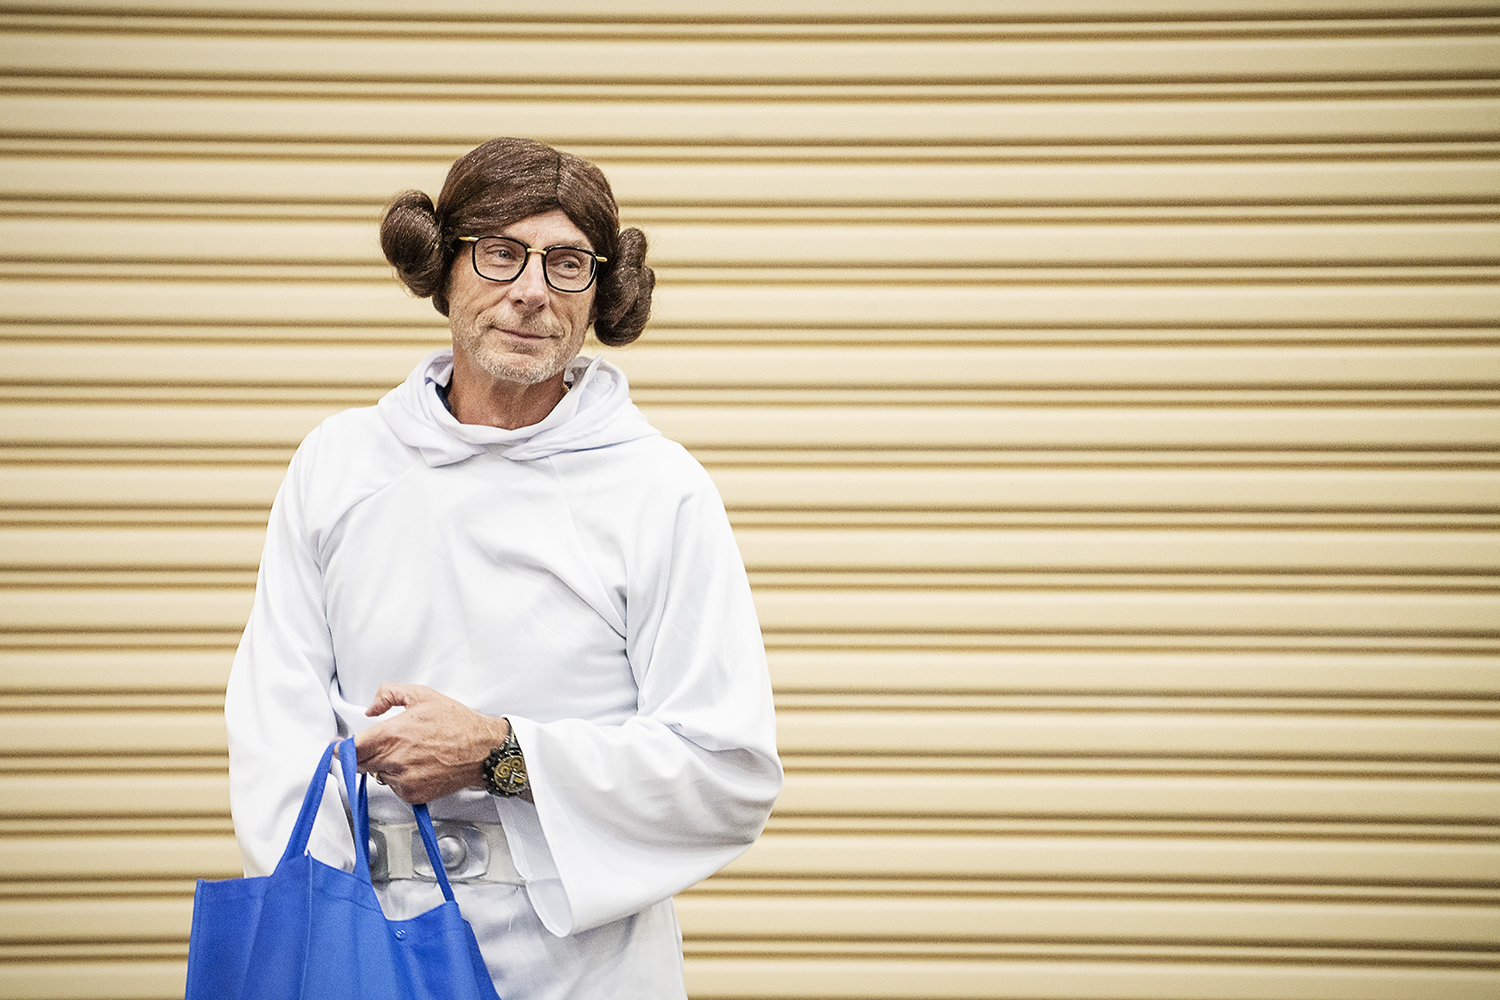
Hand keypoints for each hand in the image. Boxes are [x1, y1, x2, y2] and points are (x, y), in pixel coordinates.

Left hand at [354, 684, 509, 804]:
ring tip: (409, 753)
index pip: (351, 748)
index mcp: (391, 734)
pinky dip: (400, 778)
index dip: (342, 747)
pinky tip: (417, 765)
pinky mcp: (413, 795)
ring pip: (378, 775)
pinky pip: (394, 788)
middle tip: (385, 744)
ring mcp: (403, 780)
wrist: (483, 749)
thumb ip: (388, 694)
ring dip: (384, 766)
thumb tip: (371, 708)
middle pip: (360, 763)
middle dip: (366, 754)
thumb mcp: (422, 695)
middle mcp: (394, 760)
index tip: (339, 746)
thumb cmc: (457, 723)